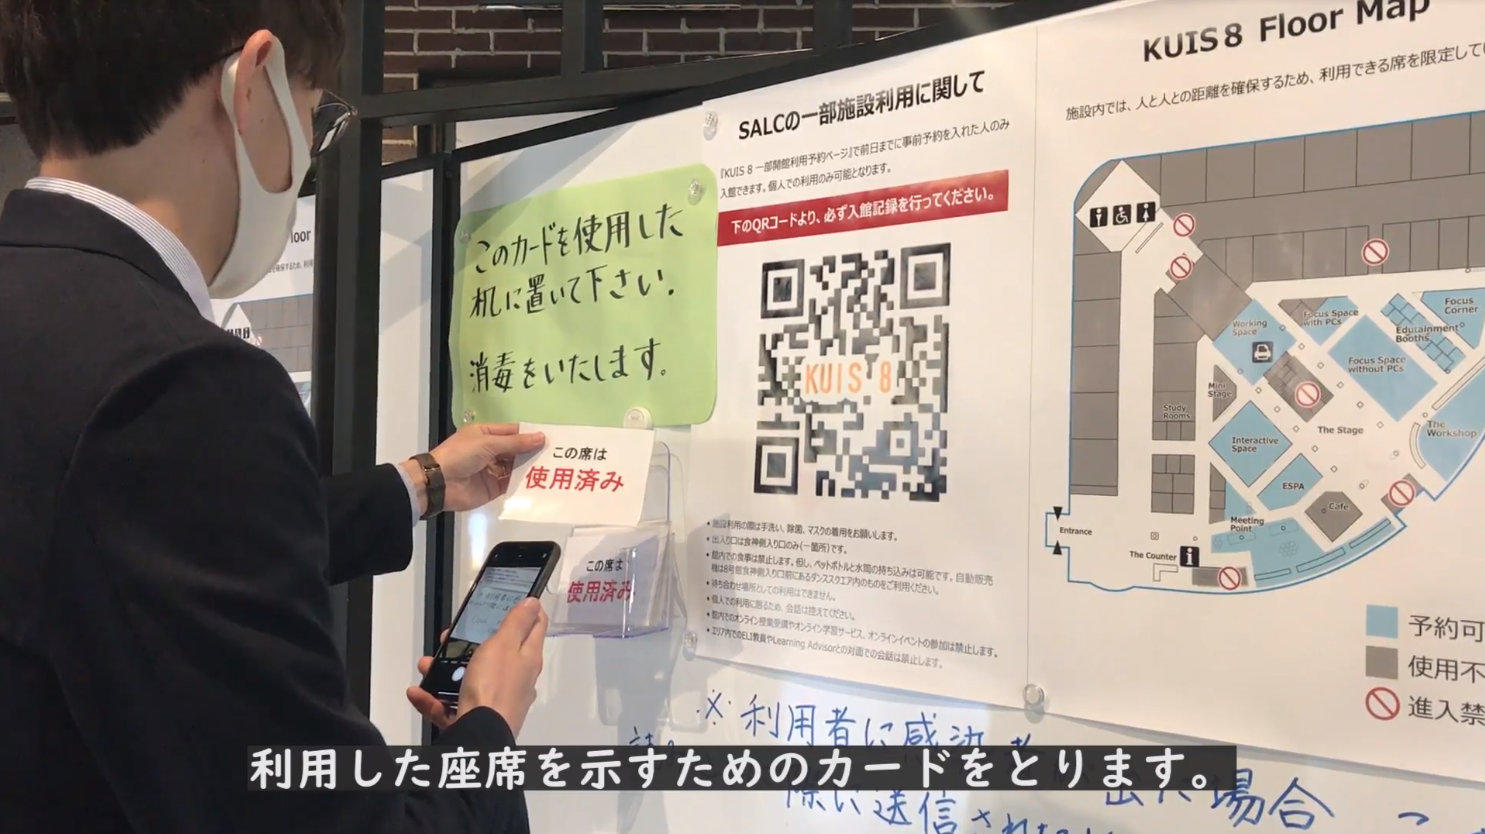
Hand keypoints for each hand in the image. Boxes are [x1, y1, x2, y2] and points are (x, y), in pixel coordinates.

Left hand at [403, 423, 544, 514]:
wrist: (438, 484)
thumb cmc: (460, 455)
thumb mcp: (488, 444)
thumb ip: (515, 443)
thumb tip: (541, 437)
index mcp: (485, 435)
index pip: (512, 432)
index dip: (529, 434)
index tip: (550, 438)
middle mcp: (490, 451)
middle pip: (516, 450)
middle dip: (533, 452)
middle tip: (557, 455)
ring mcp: (492, 470)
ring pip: (515, 468)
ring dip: (530, 468)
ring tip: (553, 468)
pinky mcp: (493, 488)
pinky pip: (511, 485)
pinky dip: (523, 484)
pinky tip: (539, 483)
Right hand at [406, 598, 548, 735]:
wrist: (480, 737)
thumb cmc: (494, 685)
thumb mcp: (504, 645)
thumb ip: (516, 623)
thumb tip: (534, 603)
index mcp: (527, 660)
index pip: (535, 628)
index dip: (526, 611)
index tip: (508, 600)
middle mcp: (516, 680)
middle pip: (497, 654)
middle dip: (470, 643)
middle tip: (449, 637)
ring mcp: (497, 702)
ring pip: (471, 680)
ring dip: (445, 671)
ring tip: (427, 664)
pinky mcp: (477, 720)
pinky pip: (452, 706)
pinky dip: (434, 700)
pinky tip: (416, 693)